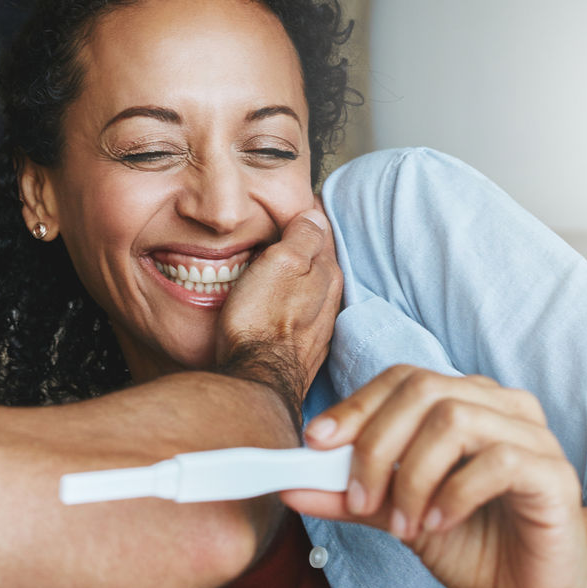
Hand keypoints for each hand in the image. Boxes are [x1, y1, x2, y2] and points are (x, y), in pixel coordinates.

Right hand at [216, 206, 342, 422]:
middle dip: (306, 247)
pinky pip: (301, 316)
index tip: (295, 207)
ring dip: (300, 278)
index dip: (307, 217)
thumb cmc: (261, 321)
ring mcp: (318, 328)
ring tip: (281, 266)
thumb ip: (301, 237)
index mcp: (327, 273)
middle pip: (321, 262)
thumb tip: (315, 215)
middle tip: (287, 231)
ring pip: (313, 291)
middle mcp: (330, 301)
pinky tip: (279, 306)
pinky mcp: (303, 350)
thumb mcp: (279, 264)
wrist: (256, 380)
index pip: (322, 233)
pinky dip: (292, 304)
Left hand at [283, 365, 586, 587]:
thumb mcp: (394, 515)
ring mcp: (532, 436)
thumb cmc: (470, 541)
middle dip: (376, 446)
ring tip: (403, 524)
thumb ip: (348, 496)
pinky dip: (453, 494)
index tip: (316, 445)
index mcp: (462, 402)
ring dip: (413, 477)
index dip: (355, 406)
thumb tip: (289, 486)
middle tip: (361, 500)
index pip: (401, 379)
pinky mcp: (554, 474)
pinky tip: (438, 525)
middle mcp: (498, 407)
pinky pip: (497, 462)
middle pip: (423, 391)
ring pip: (455, 421)